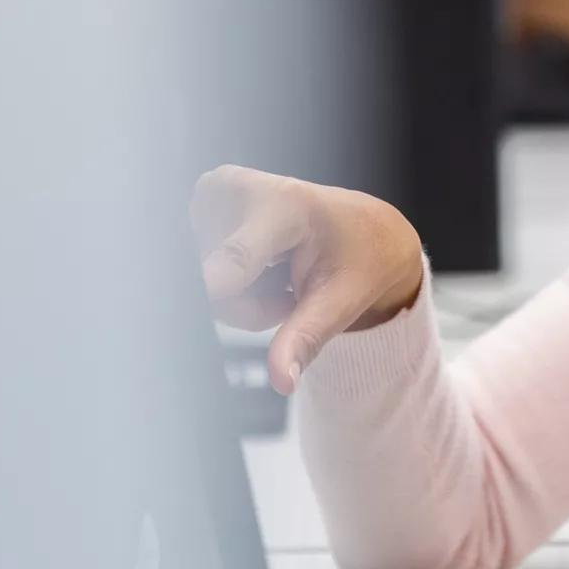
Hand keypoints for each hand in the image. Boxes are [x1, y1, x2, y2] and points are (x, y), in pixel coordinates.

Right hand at [190, 165, 426, 393]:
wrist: (367, 228)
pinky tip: (262, 264)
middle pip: (215, 286)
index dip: (213, 292)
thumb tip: (282, 381)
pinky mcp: (204, 197)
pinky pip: (200, 268)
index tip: (204, 299)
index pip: (232, 261)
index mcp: (286, 203)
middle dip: (248, 307)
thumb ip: (306, 337)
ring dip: (241, 296)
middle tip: (290, 294)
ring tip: (281, 277)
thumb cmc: (359, 259)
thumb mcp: (344, 302)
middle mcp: (241, 187)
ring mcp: (217, 189)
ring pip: (205, 282)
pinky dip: (232, 281)